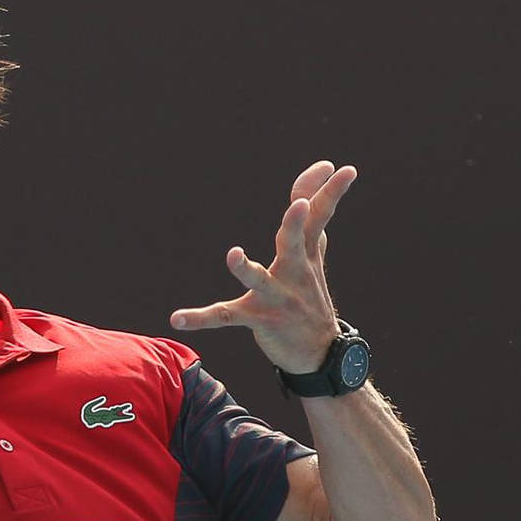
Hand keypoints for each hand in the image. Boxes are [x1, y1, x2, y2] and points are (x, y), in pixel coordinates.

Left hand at [170, 161, 357, 373]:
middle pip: (296, 241)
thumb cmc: (309, 295)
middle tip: (300, 205)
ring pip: (260, 279)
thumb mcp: (312, 257)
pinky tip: (176, 318)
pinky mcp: (257, 318)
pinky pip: (224, 317)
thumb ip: (308, 224)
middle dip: (296, 223)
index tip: (344, 169)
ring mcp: (276, 297)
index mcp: (306, 254)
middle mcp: (294, 272)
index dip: (327, 192)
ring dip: (246, 268)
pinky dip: (200, 318)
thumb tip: (308, 191)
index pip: (319, 216)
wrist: (321, 351)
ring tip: (234, 254)